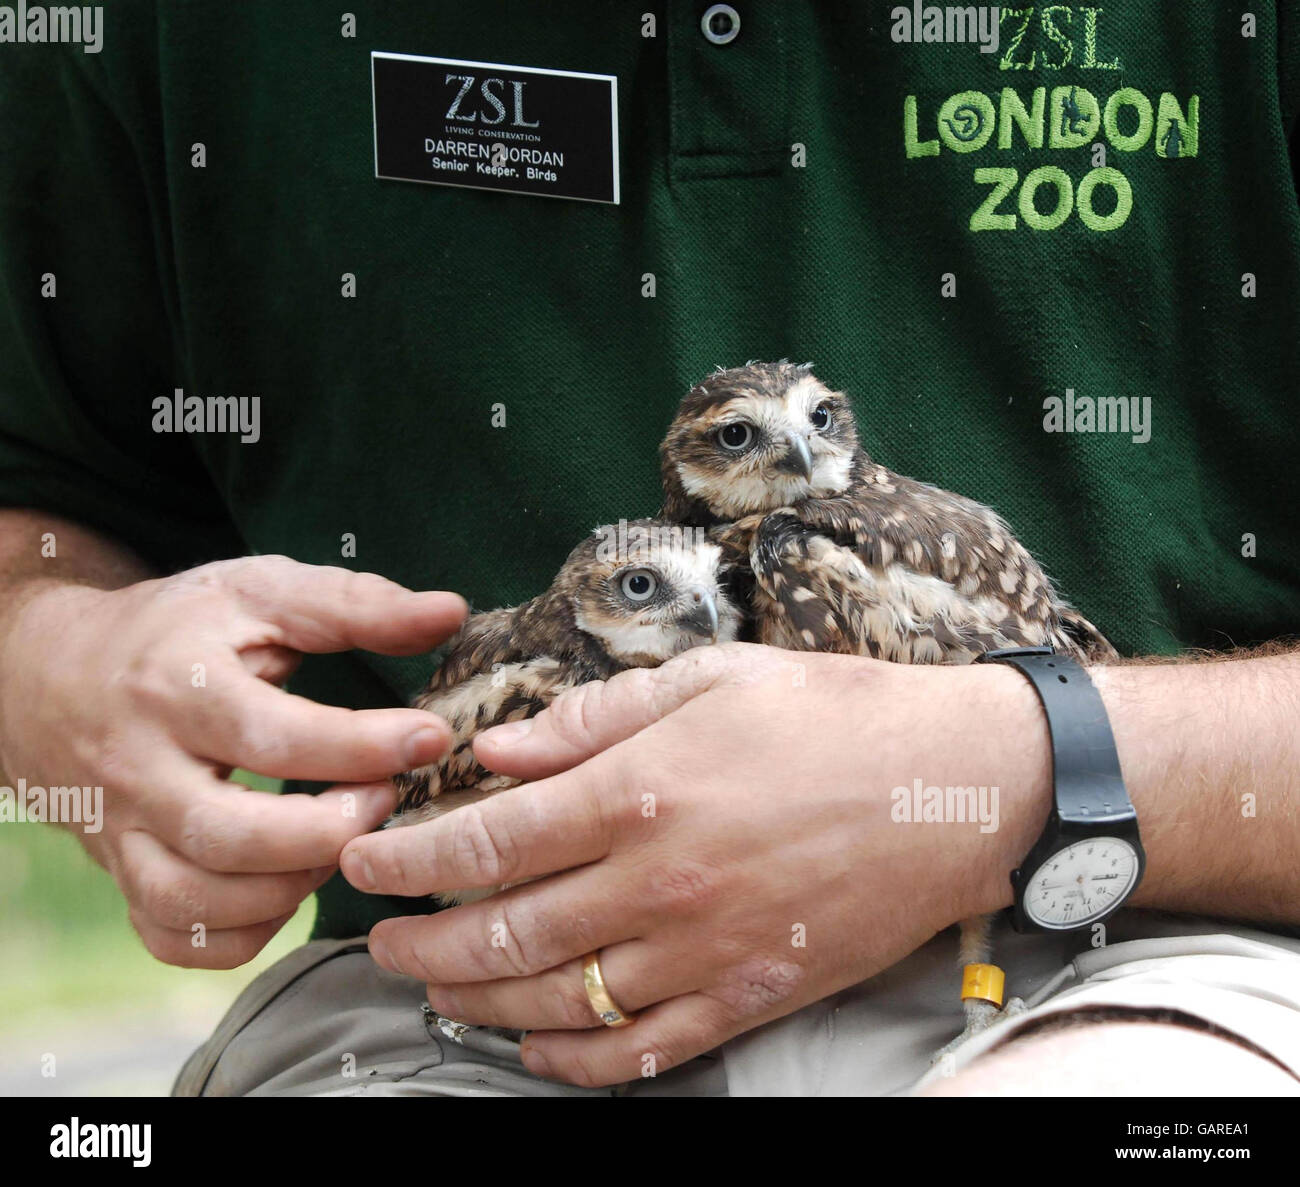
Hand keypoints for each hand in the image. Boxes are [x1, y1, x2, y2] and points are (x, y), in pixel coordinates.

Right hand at [0, 555, 465, 967]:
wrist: (53, 675)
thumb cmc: (180, 630)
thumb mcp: (259, 591)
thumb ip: (355, 604)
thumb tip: (450, 613)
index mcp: (174, 686)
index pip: (270, 734)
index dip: (361, 745)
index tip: (430, 738)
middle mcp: (137, 767)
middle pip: (228, 835)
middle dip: (328, 832)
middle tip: (388, 801)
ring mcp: (122, 830)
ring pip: (197, 897)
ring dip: (293, 887)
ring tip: (348, 841)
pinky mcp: (122, 873)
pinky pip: (176, 935)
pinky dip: (244, 930)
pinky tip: (292, 886)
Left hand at [341, 642, 1049, 1086]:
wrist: (956, 784)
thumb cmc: (832, 715)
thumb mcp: (711, 680)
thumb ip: (595, 718)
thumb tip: (501, 749)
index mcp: (638, 790)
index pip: (485, 842)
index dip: (408, 860)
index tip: (363, 863)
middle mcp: (656, 882)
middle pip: (501, 934)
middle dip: (421, 944)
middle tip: (380, 942)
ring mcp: (702, 951)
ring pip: (555, 1003)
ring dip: (478, 1004)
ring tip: (437, 990)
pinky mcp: (749, 996)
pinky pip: (640, 1052)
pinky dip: (574, 1064)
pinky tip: (537, 1053)